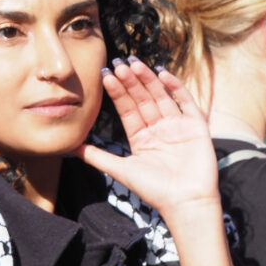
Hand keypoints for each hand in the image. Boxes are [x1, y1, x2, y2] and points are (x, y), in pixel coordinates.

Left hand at [76, 58, 219, 224]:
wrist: (185, 202)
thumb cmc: (154, 190)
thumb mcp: (121, 170)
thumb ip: (97, 157)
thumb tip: (70, 148)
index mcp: (141, 137)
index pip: (127, 109)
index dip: (117, 92)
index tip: (106, 75)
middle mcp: (159, 129)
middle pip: (143, 99)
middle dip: (131, 81)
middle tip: (119, 63)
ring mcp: (177, 126)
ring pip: (161, 96)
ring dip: (148, 80)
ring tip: (135, 64)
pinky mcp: (196, 126)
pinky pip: (186, 102)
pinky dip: (176, 88)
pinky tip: (163, 74)